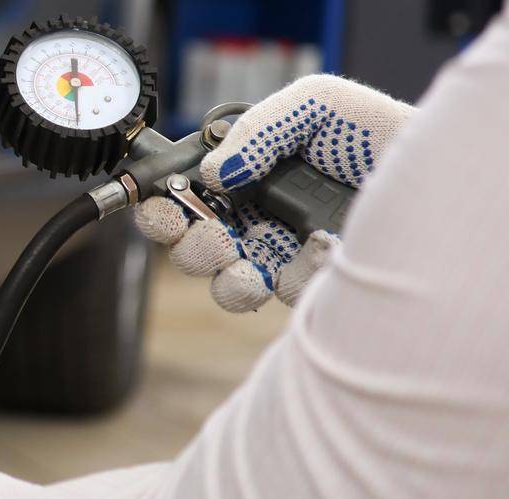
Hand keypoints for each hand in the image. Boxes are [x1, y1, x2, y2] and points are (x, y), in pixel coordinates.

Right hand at [135, 74, 413, 310]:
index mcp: (250, 169)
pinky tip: (296, 259)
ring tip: (233, 253)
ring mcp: (275, 252)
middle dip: (177, 236)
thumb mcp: (316, 104)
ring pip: (215, 276)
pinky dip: (265, 281)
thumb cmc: (382, 138)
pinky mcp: (298, 286)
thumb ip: (256, 127)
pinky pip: (261, 294)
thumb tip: (212, 172)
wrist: (436, 184)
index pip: (187, 188)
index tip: (161, 200)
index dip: (161, 198)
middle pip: (186, 238)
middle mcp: (256, 212)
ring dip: (210, 267)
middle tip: (197, 228)